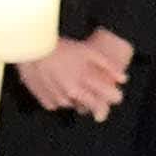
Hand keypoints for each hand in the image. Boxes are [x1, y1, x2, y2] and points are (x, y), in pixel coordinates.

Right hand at [19, 29, 133, 119]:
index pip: (105, 101)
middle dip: (96, 102)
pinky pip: (58, 104)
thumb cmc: (61, 48)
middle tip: (92, 87)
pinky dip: (60, 97)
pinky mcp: (46, 102)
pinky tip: (56, 83)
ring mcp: (58, 100)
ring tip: (69, 78)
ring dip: (76, 96)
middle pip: (90, 107)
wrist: (32, 50)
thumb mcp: (88, 52)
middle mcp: (71, 95)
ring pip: (74, 105)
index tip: (116, 95)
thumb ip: (108, 66)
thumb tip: (123, 79)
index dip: (113, 99)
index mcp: (83, 82)